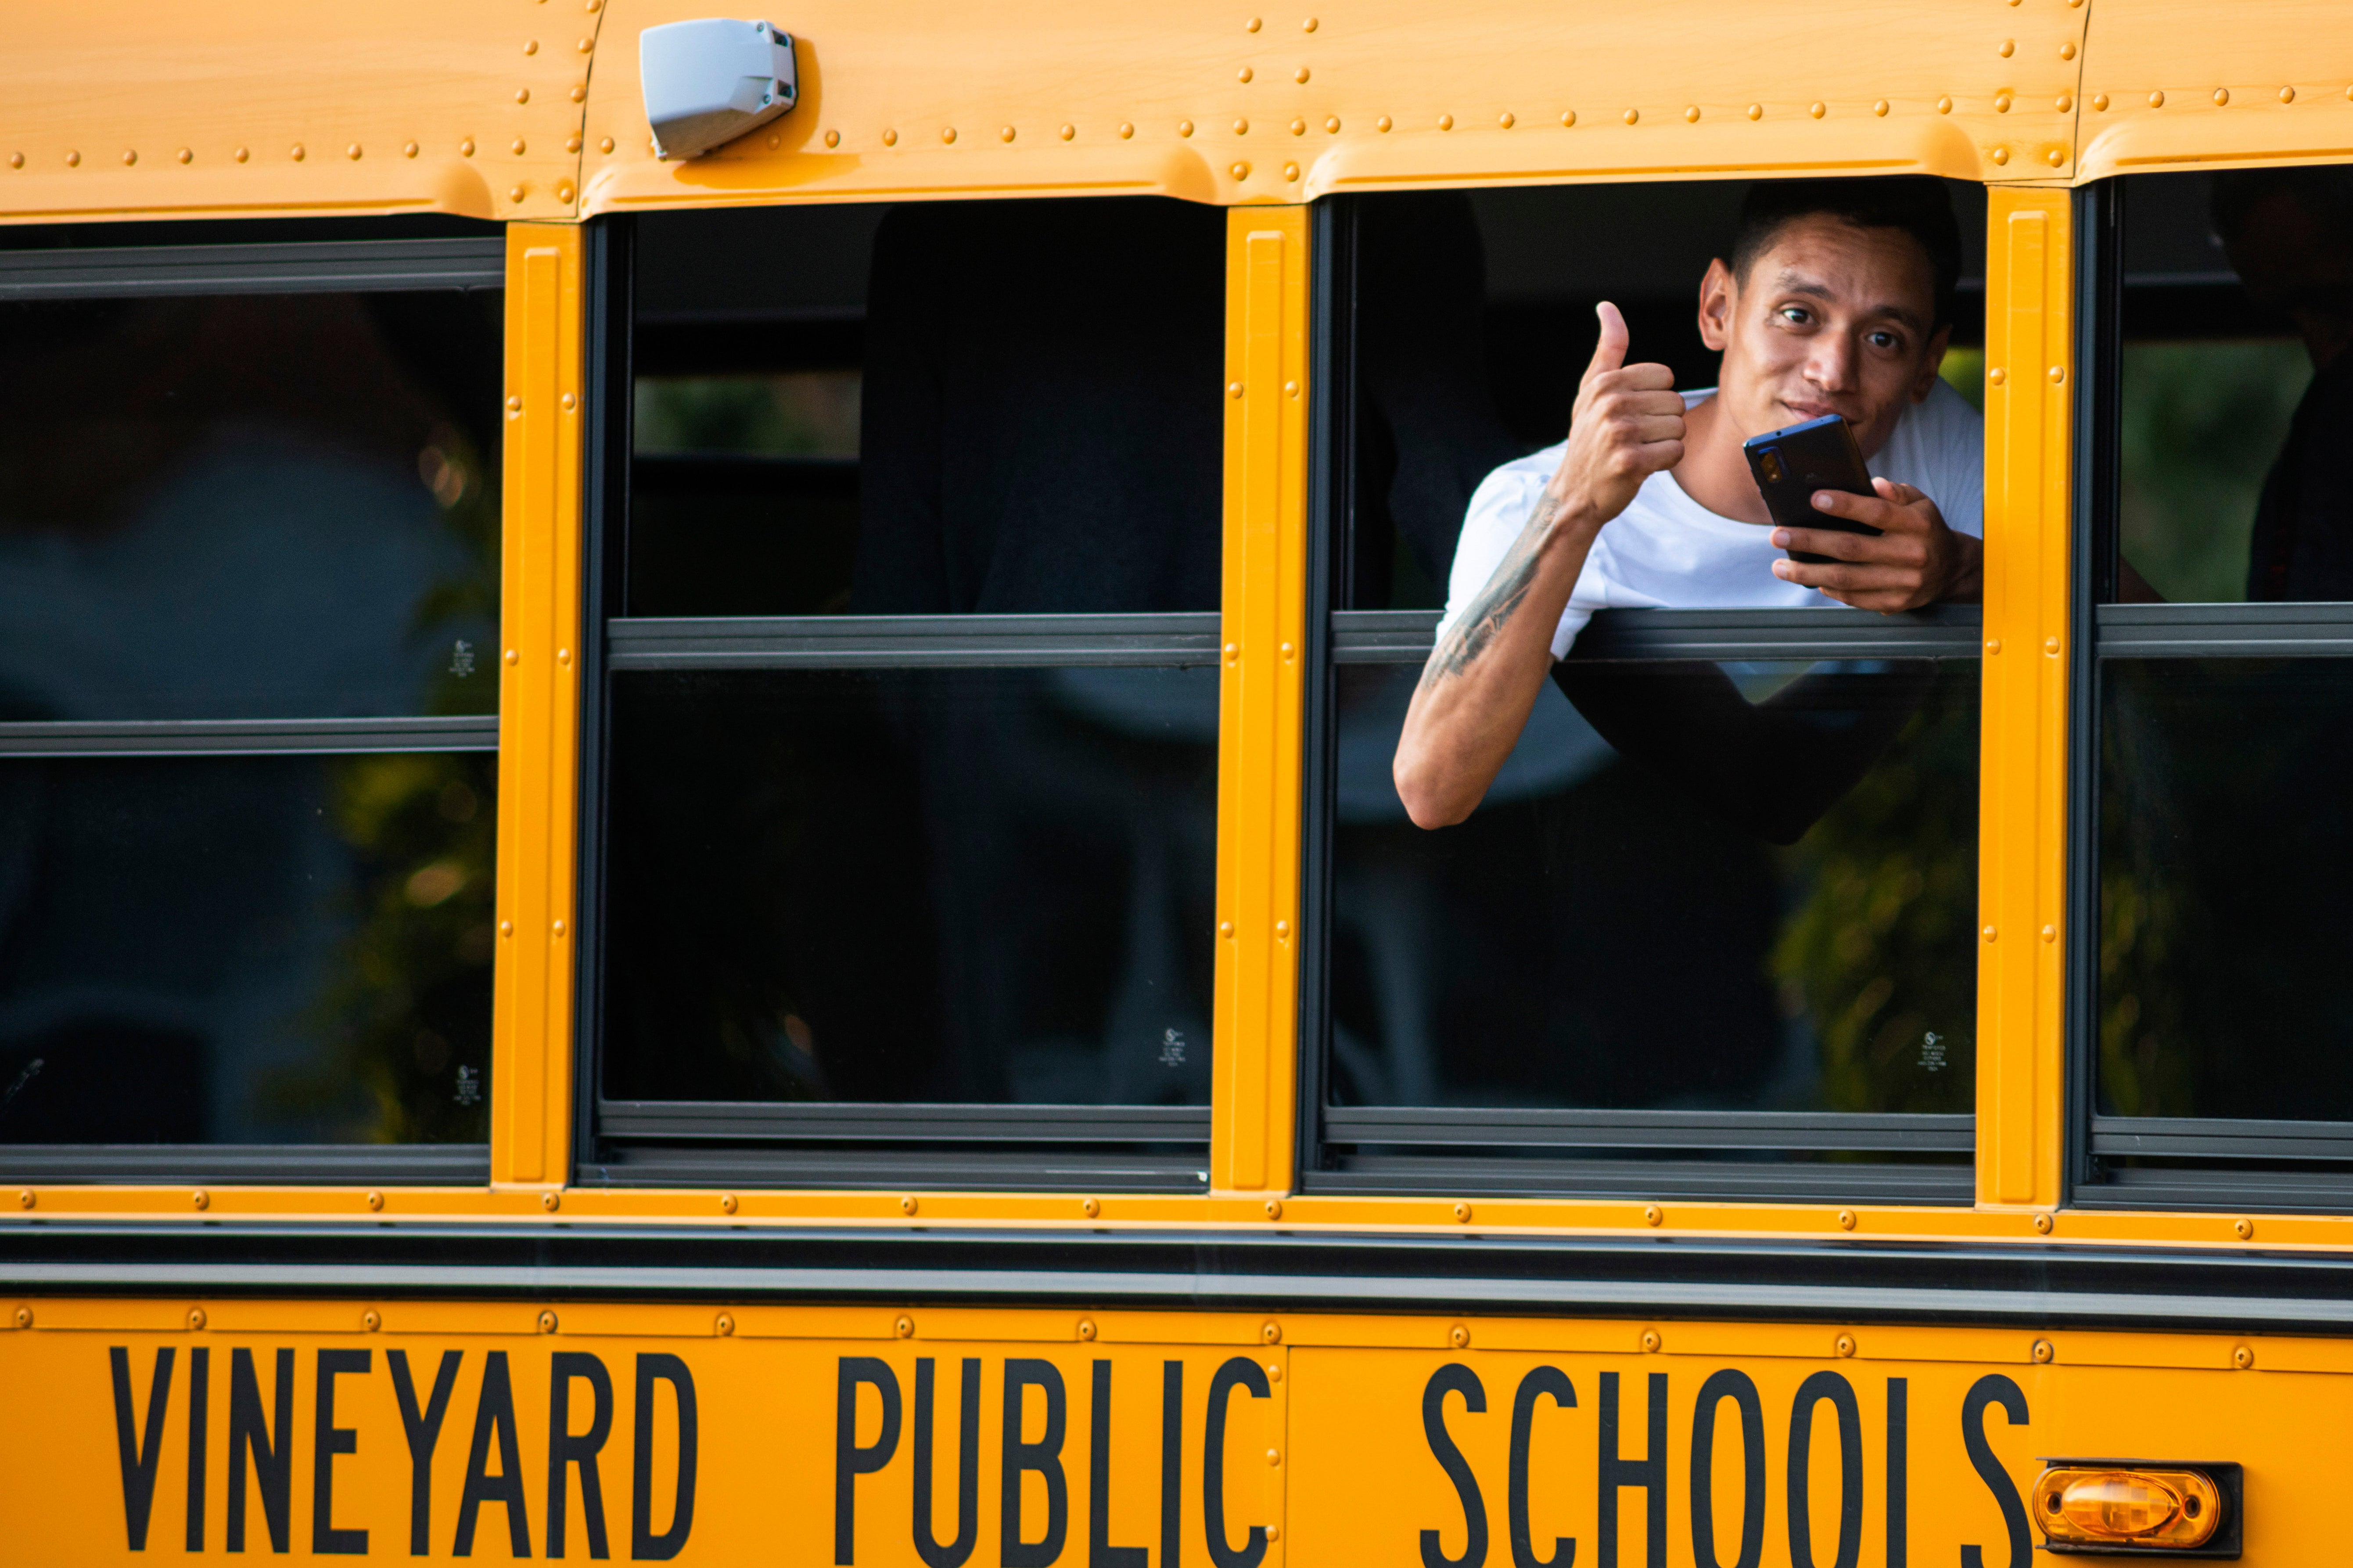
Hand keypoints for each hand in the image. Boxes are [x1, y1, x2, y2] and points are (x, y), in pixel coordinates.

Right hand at [1540, 302, 1686, 540]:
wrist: (1575, 492)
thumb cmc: (1589, 438)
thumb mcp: (1591, 390)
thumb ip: (1608, 349)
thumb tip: (1606, 307)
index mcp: (1605, 382)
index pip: (1665, 376)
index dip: (1655, 397)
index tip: (1632, 413)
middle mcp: (1611, 403)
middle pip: (1675, 402)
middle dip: (1662, 422)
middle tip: (1635, 437)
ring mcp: (1619, 433)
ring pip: (1679, 428)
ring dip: (1665, 443)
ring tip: (1638, 450)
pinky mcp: (1631, 462)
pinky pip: (1675, 452)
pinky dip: (1665, 462)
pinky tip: (1643, 466)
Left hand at [1769, 478, 1982, 610]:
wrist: (1952, 569)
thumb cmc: (1924, 529)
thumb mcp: (1919, 503)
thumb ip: (1895, 492)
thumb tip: (1873, 484)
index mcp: (1917, 524)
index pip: (1877, 512)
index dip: (1845, 505)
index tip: (1813, 499)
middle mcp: (1911, 554)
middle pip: (1851, 548)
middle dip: (1810, 541)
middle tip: (1778, 535)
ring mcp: (1903, 583)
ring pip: (1845, 579)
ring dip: (1807, 572)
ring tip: (1780, 566)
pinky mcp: (1894, 603)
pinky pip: (1853, 597)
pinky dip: (1827, 588)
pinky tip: (1809, 578)